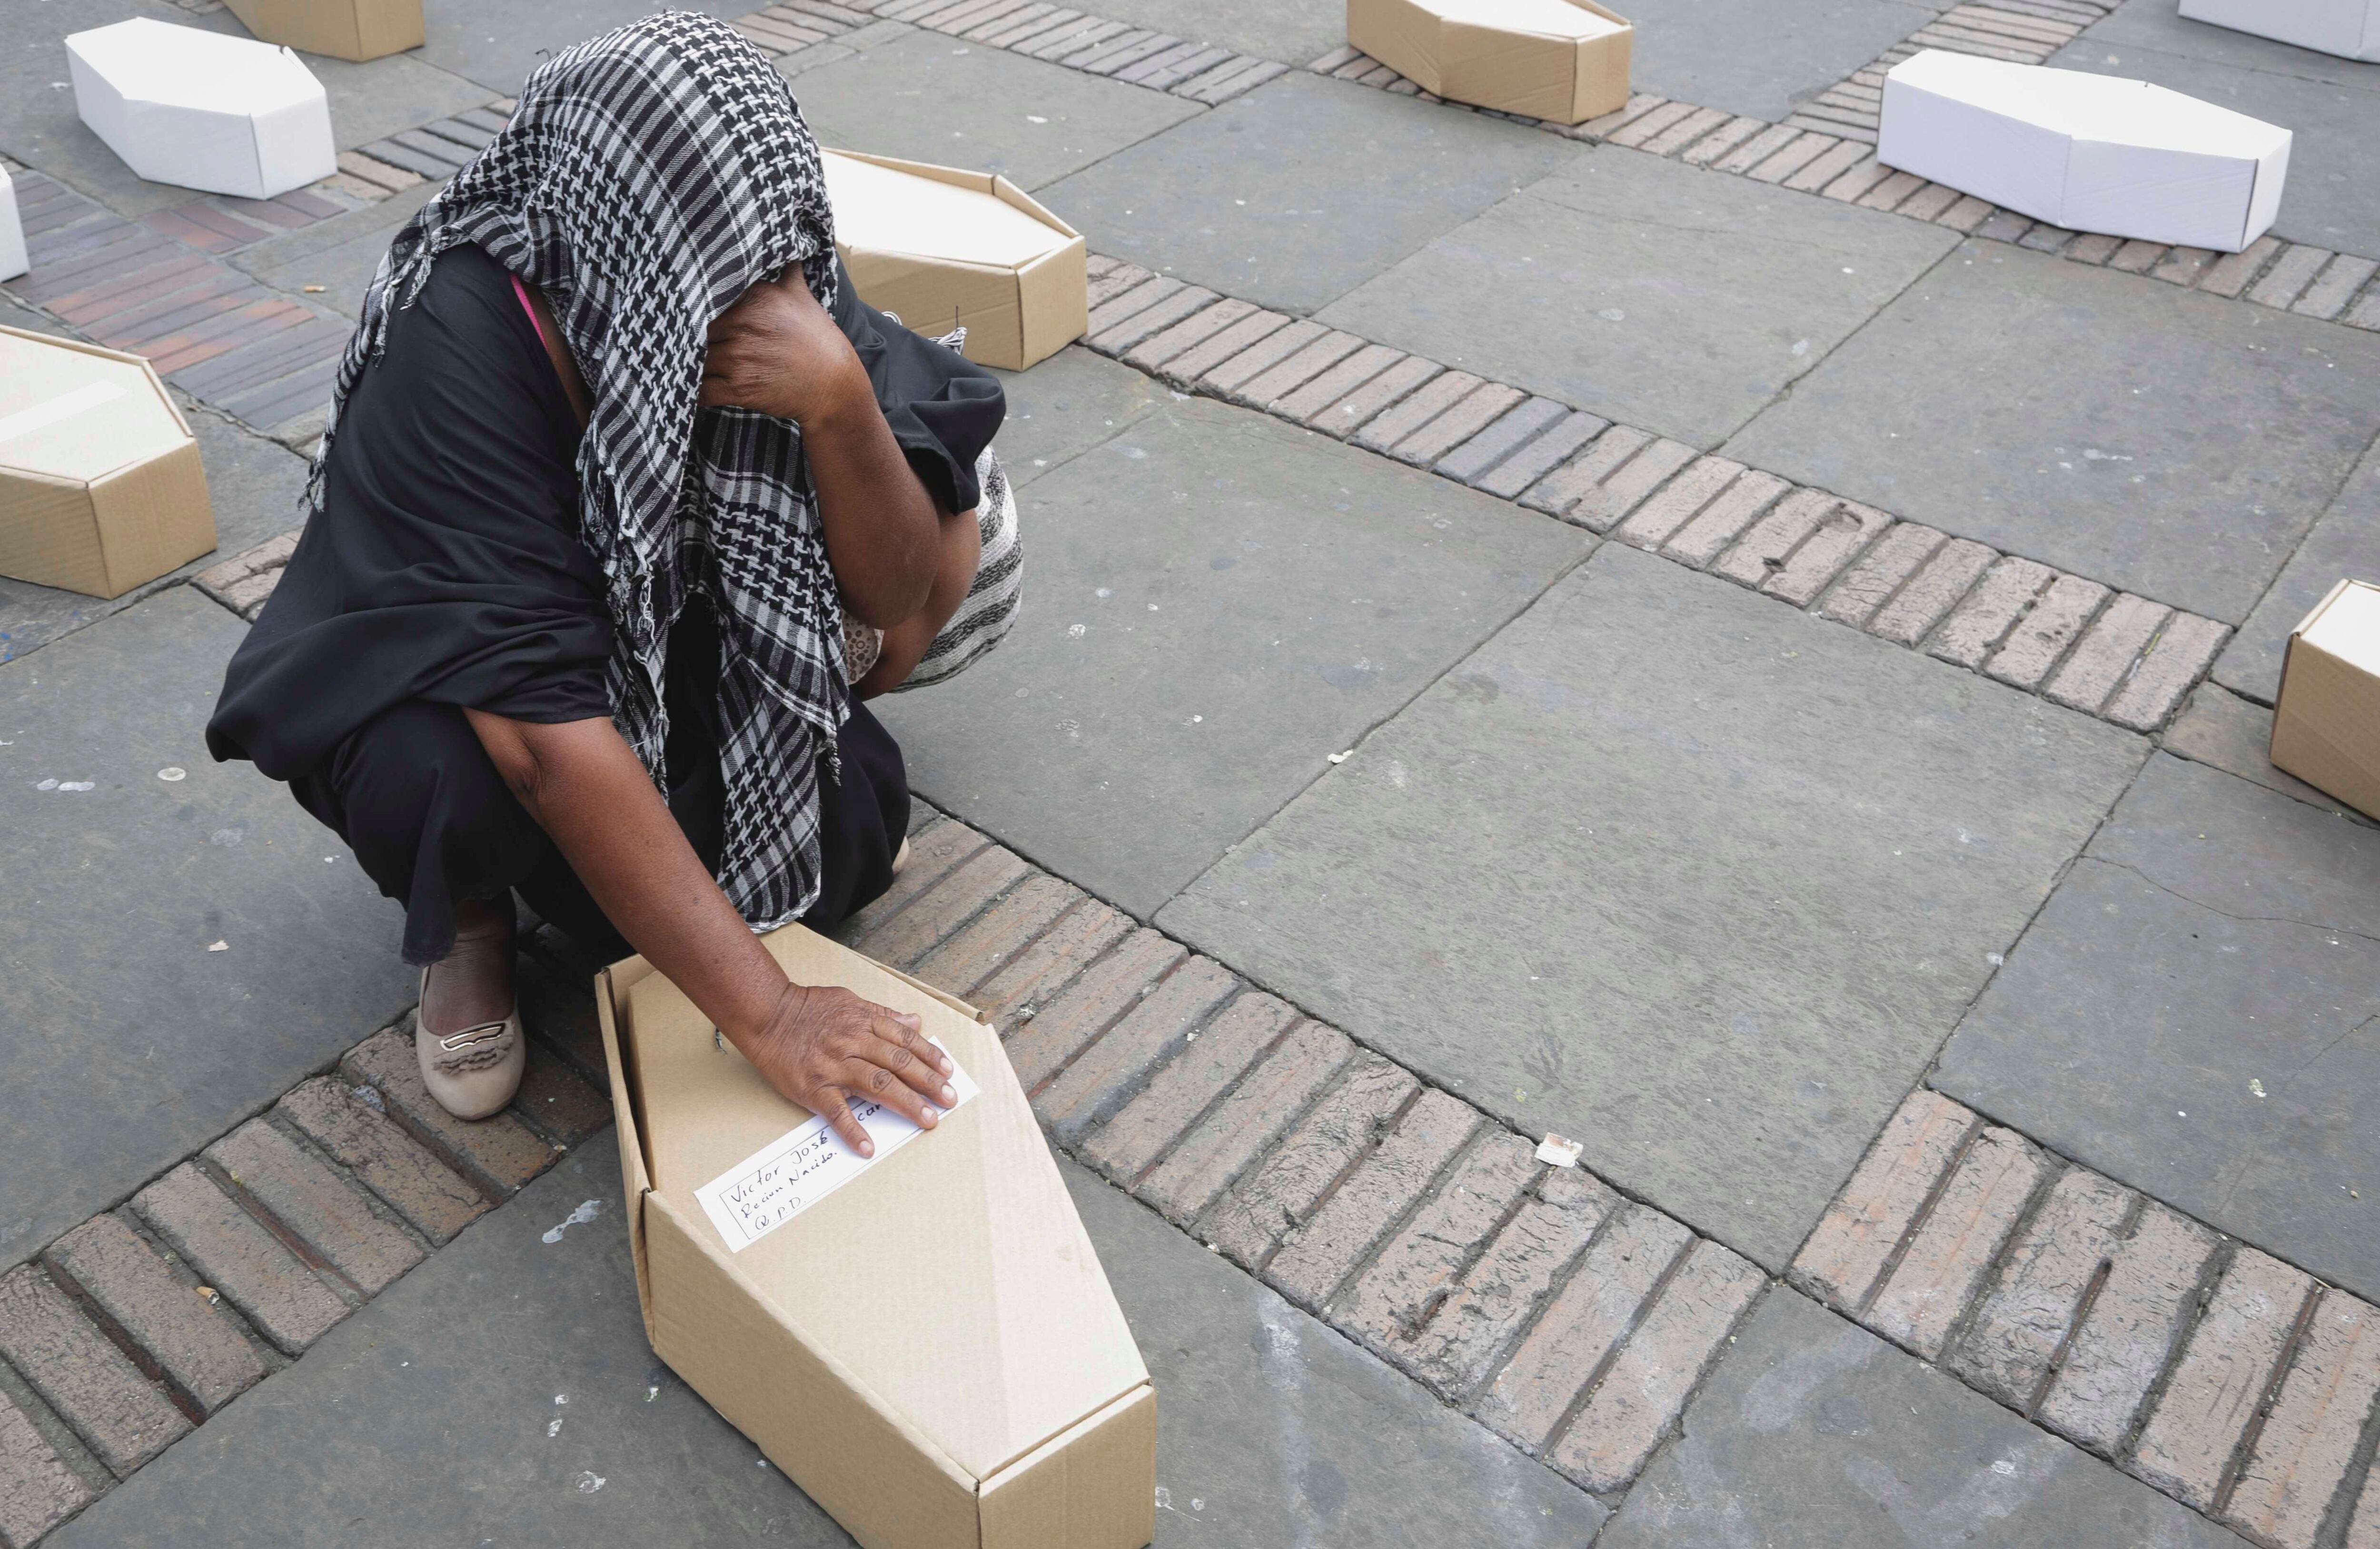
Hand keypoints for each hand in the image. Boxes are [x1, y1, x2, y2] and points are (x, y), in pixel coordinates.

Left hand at [699, 260, 866, 425]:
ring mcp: (739, 358)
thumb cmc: (818, 342)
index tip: (699, 313)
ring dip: (696, 363)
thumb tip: (786, 247)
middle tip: (701, 342)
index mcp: (755, 298)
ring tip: (700, 365)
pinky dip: (697, 393)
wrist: (835, 388)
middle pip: (698, 329)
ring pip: (696, 358)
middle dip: (698, 336)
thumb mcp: (802, 297)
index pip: (708, 298)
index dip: (701, 307)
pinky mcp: (738, 389)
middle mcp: (743, 325)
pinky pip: (701, 391)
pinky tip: (702, 389)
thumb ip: (785, 272)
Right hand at [743, 982, 957, 1155]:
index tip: (948, 1072)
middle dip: (928, 1083)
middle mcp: (853, 1043)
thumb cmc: (807, 1008)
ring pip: (878, 1086)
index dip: (930, 1057)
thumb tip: (914, 1021)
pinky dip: (852, 1130)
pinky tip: (868, 1147)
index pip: (906, 1041)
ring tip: (928, 1119)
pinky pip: (837, 1112)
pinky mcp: (813, 1088)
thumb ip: (882, 1014)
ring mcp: (834, 1067)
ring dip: (907, 1104)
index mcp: (863, 1022)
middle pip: (899, 1064)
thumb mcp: (849, 1001)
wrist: (766, 1015)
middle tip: (950, 1099)